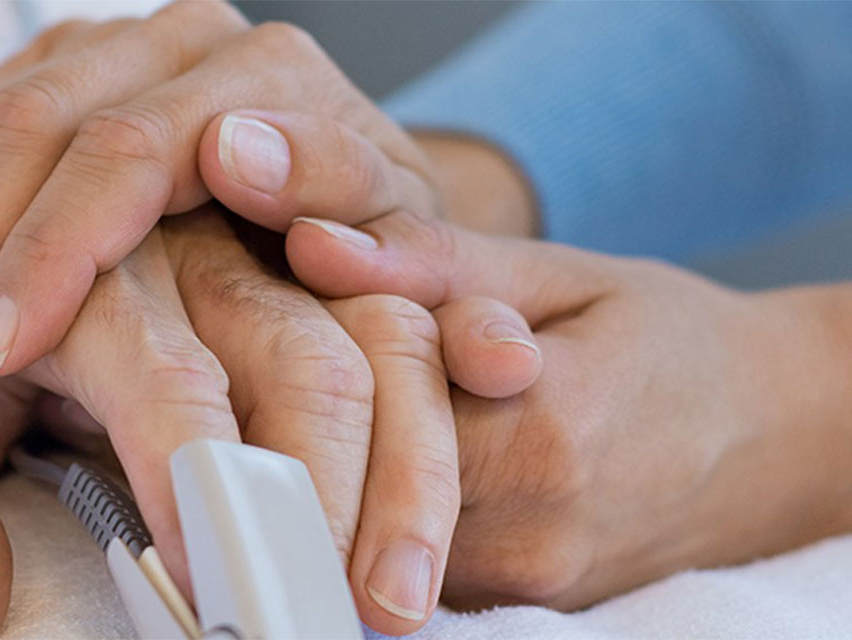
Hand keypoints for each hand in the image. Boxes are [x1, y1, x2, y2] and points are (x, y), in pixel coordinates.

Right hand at [0, 1, 438, 415]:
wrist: (351, 193)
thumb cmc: (379, 240)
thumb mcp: (416, 254)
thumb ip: (399, 249)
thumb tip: (287, 204)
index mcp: (268, 74)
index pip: (127, 149)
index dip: (52, 253)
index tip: (4, 352)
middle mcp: (179, 41)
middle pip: (28, 127)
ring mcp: (108, 49)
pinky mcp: (55, 76)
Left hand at [0, 216, 538, 636]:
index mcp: (82, 285)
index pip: (169, 389)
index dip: (205, 499)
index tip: (220, 611)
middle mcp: (192, 257)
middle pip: (307, 361)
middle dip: (336, 501)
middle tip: (329, 626)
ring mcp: (261, 262)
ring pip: (377, 337)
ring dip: (408, 469)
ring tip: (398, 599)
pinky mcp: (303, 281)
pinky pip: (400, 331)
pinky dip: (433, 415)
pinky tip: (440, 504)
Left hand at [276, 205, 851, 608]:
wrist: (774, 438)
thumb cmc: (664, 339)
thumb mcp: (556, 274)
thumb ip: (428, 262)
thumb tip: (306, 241)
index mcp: (540, 434)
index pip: (359, 408)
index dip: (307, 357)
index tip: (283, 314)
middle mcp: (529, 533)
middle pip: (352, 481)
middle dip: (310, 419)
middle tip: (283, 363)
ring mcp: (525, 587)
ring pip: (368, 530)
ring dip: (337, 466)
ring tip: (331, 401)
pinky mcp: (519, 608)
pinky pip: (408, 561)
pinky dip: (376, 506)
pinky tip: (376, 453)